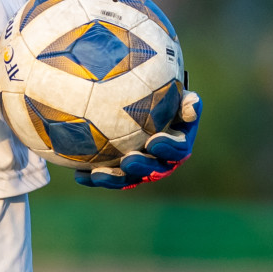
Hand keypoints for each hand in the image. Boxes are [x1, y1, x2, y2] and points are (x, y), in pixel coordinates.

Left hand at [75, 90, 200, 189]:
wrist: (139, 100)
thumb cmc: (161, 93)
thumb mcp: (176, 94)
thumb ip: (186, 100)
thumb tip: (194, 104)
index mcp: (178, 143)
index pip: (178, 150)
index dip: (168, 148)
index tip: (154, 141)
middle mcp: (161, 160)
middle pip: (154, 169)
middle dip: (141, 167)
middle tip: (128, 161)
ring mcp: (140, 167)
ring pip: (129, 177)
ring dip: (114, 178)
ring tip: (98, 174)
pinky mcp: (119, 169)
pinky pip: (108, 175)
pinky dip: (93, 176)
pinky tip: (79, 175)